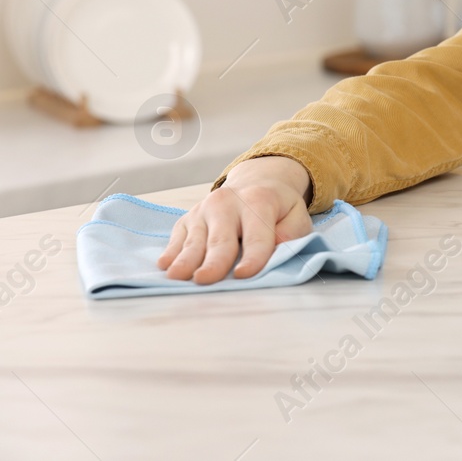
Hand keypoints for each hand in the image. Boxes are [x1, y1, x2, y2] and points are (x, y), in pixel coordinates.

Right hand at [156, 156, 314, 283]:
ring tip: (177, 276)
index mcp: (259, 201)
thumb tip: (277, 252)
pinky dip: (171, 252)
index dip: (253, 256)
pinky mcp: (186, 220)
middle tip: (205, 279)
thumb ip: (290, 234)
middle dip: (214, 261)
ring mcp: (203, 211)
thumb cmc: (277, 209)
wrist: (255, 183)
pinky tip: (166, 265)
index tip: (245, 274)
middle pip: (221, 240)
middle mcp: (227, 203)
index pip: (257, 235)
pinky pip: (177, 239)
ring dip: (186, 259)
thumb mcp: (295, 216)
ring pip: (194, 241)